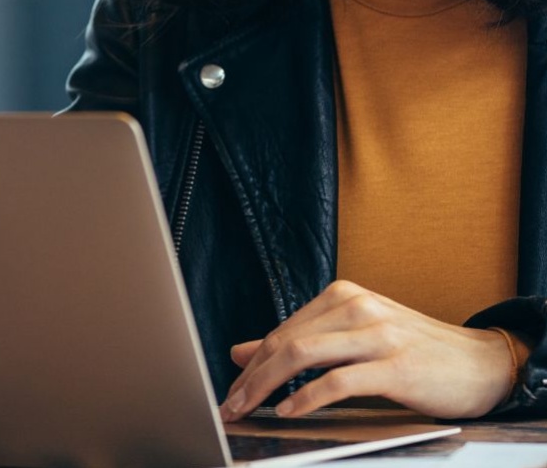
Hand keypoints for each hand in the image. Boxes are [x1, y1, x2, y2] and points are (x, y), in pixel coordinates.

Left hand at [219, 280, 513, 421]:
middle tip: (230, 404)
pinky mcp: (395, 365)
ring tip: (249, 409)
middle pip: (287, 341)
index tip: (231, 388)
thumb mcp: (353, 336)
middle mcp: (356, 306)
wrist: (477, 362)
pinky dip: (307, 398)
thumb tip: (242, 352)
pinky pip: (339, 380)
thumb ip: (301, 340)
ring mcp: (376, 333)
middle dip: (252, 376)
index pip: (284, 329)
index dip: (252, 362)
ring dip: (268, 386)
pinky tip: (290, 411)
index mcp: (343, 295)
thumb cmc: (412, 350)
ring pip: (304, 355)